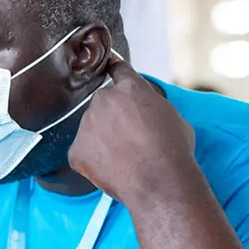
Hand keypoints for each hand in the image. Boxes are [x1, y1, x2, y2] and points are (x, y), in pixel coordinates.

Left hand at [68, 61, 196, 206]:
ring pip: (90, 127)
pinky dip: (93, 159)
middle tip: (129, 138)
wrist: (159, 181)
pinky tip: (112, 167)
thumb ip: (150, 105)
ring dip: (102, 138)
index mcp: (130, 88)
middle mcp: (103, 100)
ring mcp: (86, 124)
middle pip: (103, 103)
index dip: (115, 71)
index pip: (117, 70)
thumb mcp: (172, 116)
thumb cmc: (173, 150)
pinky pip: (82, 151)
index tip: (109, 66)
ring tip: (124, 156)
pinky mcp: (75, 149)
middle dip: (112, 116)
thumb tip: (144, 110)